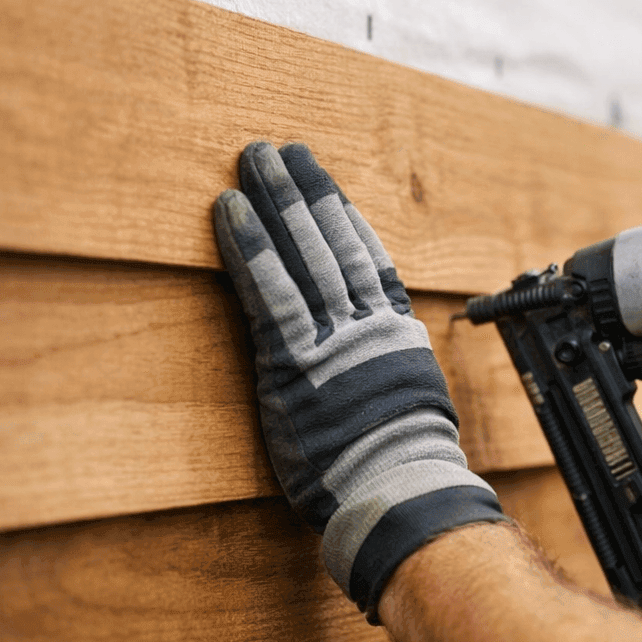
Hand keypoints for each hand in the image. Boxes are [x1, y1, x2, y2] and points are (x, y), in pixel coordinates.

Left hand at [214, 141, 504, 618]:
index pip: (370, 263)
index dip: (347, 221)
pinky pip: (267, 288)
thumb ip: (392, 378)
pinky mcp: (292, 357)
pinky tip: (229, 210)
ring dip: (278, 199)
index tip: (331, 190)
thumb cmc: (405, 470)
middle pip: (334, 243)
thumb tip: (384, 372)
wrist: (399, 489)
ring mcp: (331, 336)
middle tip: (286, 152)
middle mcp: (367, 325)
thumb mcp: (412, 411)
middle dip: (308, 193)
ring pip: (303, 252)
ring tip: (257, 158)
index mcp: (396, 337)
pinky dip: (248, 244)